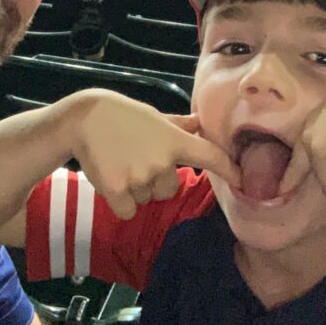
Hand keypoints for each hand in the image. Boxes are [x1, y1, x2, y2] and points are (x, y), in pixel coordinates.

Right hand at [65, 92, 240, 219]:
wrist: (83, 119)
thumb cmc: (121, 115)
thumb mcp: (154, 116)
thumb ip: (179, 125)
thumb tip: (201, 123)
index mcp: (173, 140)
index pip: (210, 157)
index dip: (229, 170)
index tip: (243, 180)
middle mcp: (161, 161)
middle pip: (169, 188)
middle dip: (156, 179)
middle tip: (137, 159)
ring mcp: (139, 178)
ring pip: (147, 199)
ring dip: (137, 189)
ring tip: (121, 164)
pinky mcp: (117, 191)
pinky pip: (129, 209)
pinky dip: (121, 201)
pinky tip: (111, 178)